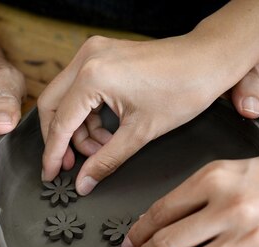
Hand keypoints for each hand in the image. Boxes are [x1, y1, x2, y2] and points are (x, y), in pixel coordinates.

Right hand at [38, 35, 235, 194]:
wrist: (208, 60)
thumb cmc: (183, 89)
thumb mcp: (140, 133)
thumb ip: (106, 160)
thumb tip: (83, 183)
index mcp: (93, 77)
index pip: (60, 122)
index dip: (53, 154)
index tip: (50, 174)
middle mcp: (87, 59)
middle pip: (52, 106)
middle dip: (60, 139)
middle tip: (72, 165)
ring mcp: (93, 53)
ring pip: (66, 98)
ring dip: (78, 128)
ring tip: (101, 149)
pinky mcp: (102, 55)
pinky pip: (81, 89)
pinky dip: (89, 114)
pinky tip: (108, 132)